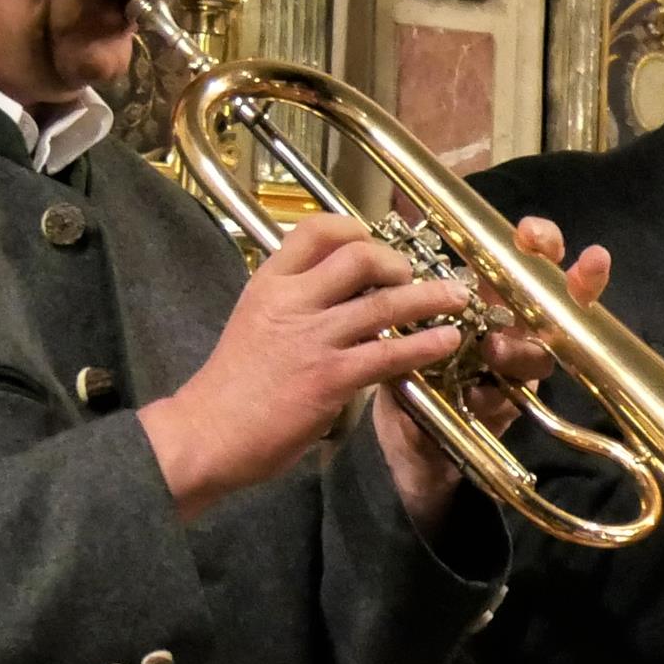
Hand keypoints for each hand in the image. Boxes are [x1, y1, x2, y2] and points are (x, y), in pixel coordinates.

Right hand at [144, 214, 479, 523]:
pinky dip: (426, 344)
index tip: (375, 242)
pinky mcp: (330, 376)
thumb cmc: (232, 385)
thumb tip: (341, 293)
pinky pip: (390, 352)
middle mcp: (292, 301)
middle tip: (412, 276)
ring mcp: (313, 338)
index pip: (315, 230)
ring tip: (458, 298)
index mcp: (269, 284)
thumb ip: (294, 303)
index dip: (355, 230)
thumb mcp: (254, 322)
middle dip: (397, 261)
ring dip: (430, 297)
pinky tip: (447, 341)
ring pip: (385, 301)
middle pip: (359, 256)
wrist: (205, 434)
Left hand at [370, 216, 612, 537]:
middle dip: (576, 281)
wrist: (409, 448)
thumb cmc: (405, 375)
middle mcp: (513, 329)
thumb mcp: (395, 330)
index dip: (540, 244)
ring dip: (521, 348)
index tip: (532, 233)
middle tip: (580, 267)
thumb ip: (402, 297)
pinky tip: (476, 397)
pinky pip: (514, 398)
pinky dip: (495, 395)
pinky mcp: (509, 409)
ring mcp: (516, 371)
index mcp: (488, 299)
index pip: (527, 262)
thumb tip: (392, 240)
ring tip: (493, 350)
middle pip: (560, 300)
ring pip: (541, 353)